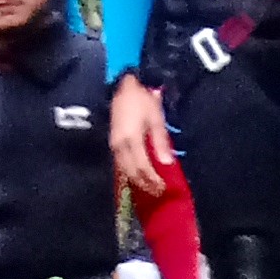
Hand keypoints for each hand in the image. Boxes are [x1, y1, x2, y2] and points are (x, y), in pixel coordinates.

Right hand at [112, 74, 177, 203]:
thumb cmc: (142, 100)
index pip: (142, 167)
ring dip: (137, 181)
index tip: (163, 187)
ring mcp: (114, 145)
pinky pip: (121, 163)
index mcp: (131, 139)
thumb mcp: (156, 118)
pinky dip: (130, 172)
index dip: (152, 179)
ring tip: (149, 187)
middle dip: (145, 184)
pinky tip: (138, 176)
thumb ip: (161, 142)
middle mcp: (120, 145)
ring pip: (125, 170)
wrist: (123, 86)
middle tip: (158, 192)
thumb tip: (167, 163)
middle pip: (132, 172)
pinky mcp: (112, 143)